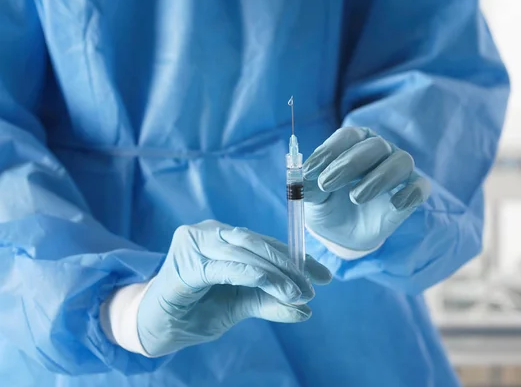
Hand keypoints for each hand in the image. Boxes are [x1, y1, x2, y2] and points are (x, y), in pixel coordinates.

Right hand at [137, 220, 331, 356]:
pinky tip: (276, 286)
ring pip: (245, 252)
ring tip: (299, 292)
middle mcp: (209, 231)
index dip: (297, 258)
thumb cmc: (196, 310)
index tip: (324, 276)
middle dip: (291, 264)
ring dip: (276, 273)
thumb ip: (269, 302)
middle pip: (258, 243)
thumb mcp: (241, 305)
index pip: (266, 243)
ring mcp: (194, 242)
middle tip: (315, 285)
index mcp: (223, 236)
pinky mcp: (184, 263)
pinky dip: (254, 275)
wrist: (156, 328)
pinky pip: (226, 267)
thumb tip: (306, 309)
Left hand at [303, 127, 430, 251]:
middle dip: (349, 164)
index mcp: (353, 144)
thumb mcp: (311, 197)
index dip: (330, 151)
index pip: (347, 137)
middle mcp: (379, 150)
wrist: (342, 234)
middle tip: (327, 184)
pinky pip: (421, 186)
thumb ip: (306, 185)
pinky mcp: (412, 192)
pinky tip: (394, 205)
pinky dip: (411, 192)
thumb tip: (298, 178)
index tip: (310, 171)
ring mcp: (398, 170)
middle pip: (374, 146)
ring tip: (356, 198)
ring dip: (379, 178)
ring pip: (400, 161)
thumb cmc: (327, 204)